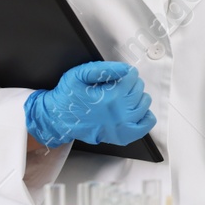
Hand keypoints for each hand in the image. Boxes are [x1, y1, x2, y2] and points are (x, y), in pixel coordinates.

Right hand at [25, 61, 155, 147]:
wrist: (58, 119)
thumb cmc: (68, 97)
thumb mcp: (80, 74)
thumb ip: (104, 69)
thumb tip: (125, 69)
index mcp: (110, 96)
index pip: (132, 77)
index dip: (125, 73)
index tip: (118, 75)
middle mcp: (119, 112)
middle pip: (139, 89)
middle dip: (130, 84)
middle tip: (117, 86)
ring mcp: (122, 125)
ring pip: (144, 104)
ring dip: (137, 97)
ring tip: (124, 97)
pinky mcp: (122, 135)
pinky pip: (146, 125)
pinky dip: (145, 116)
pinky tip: (136, 111)